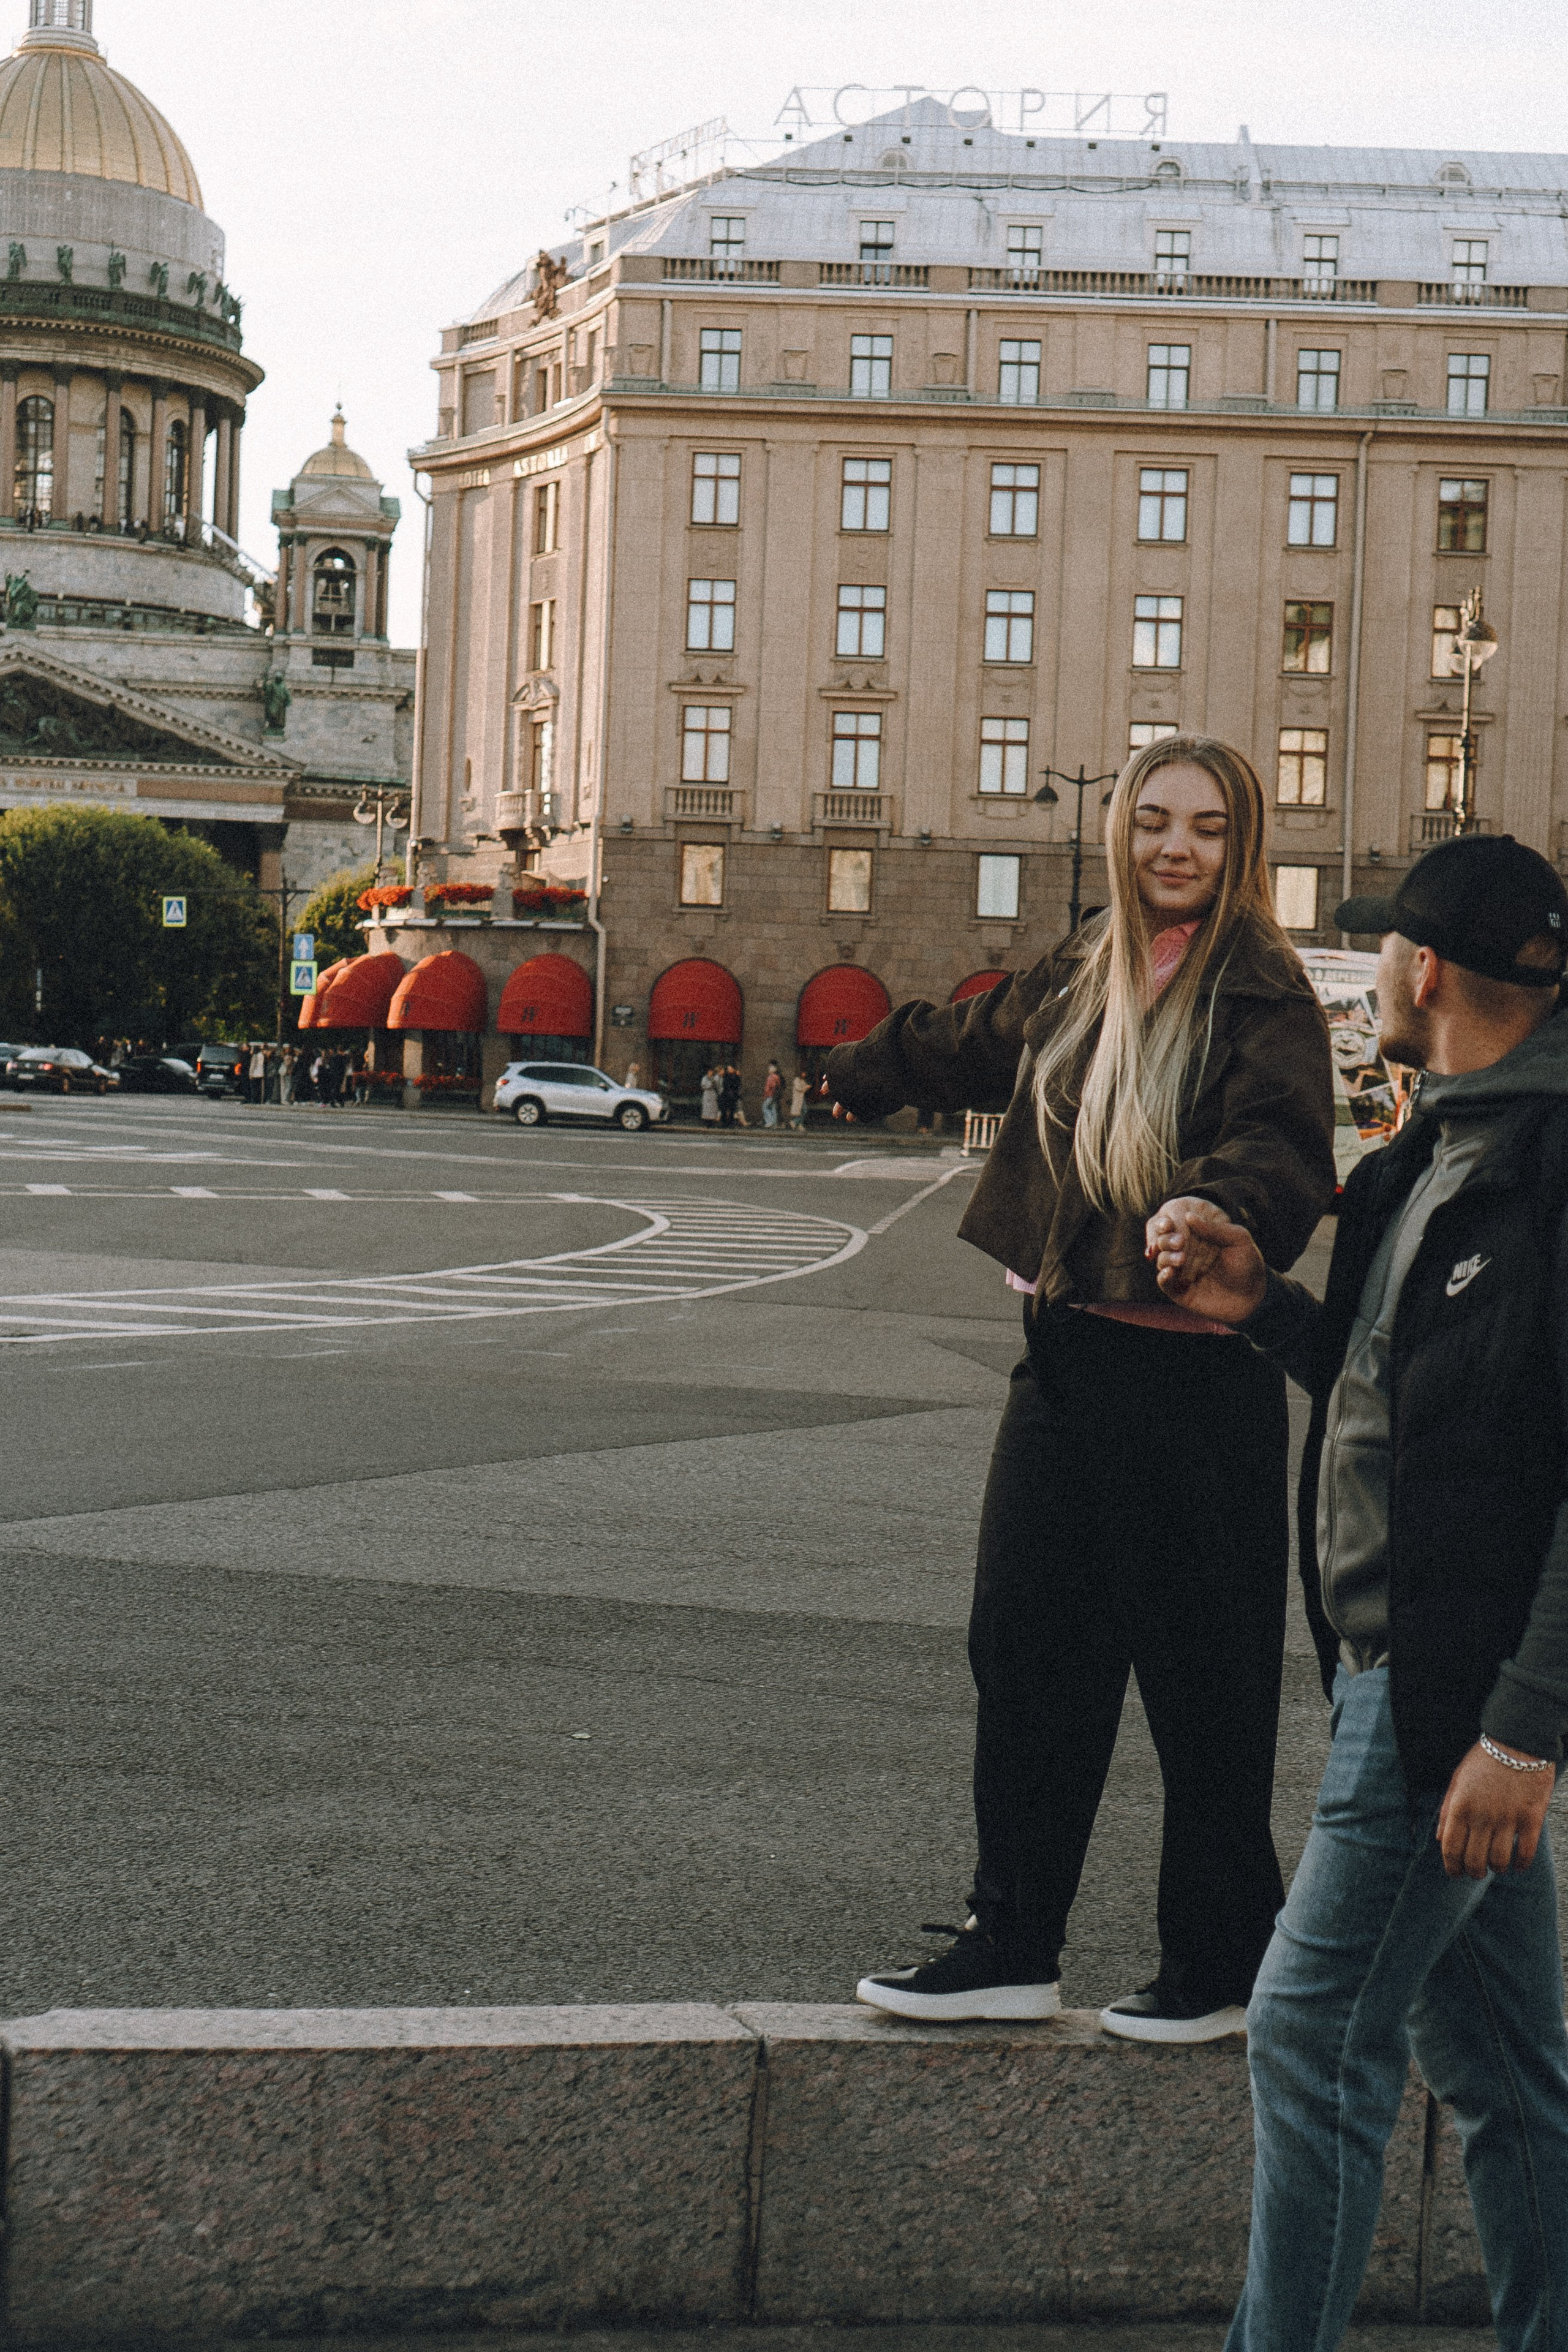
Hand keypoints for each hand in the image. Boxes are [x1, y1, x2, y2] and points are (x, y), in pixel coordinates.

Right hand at [1144, 1197, 1266, 1323]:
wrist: (1254, 1297)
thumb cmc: (1248, 1264)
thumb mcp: (1238, 1240)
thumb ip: (1215, 1228)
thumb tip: (1189, 1216)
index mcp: (1198, 1235)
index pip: (1175, 1224)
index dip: (1167, 1222)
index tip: (1169, 1222)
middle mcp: (1186, 1251)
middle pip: (1163, 1240)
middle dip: (1166, 1239)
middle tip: (1180, 1242)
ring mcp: (1181, 1271)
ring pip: (1161, 1259)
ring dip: (1166, 1257)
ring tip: (1182, 1259)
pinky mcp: (1179, 1290)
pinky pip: (1164, 1282)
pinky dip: (1163, 1276)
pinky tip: (1170, 1272)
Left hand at [1436, 1741, 1556, 1878]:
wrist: (1517, 1742)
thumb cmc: (1483, 1761)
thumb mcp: (1457, 1780)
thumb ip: (1446, 1810)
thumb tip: (1439, 1839)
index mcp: (1460, 1807)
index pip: (1451, 1849)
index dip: (1451, 1867)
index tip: (1455, 1873)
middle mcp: (1482, 1816)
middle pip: (1474, 1860)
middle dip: (1473, 1872)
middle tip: (1476, 1872)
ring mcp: (1507, 1819)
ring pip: (1499, 1861)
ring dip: (1497, 1869)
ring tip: (1496, 1866)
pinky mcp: (1531, 1818)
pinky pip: (1526, 1852)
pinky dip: (1521, 1865)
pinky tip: (1517, 1865)